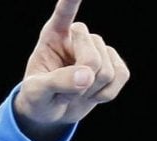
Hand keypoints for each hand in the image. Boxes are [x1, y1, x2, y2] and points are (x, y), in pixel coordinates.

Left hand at [14, 0, 129, 140]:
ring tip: (73, 92)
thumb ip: (56, 81)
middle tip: (61, 91)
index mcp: (52, 37)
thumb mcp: (36, 92)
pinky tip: (91, 94)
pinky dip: (105, 93)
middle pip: (92, 57)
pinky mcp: (114, 64)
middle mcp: (78, 38)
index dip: (72, 1)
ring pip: (107, 70)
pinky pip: (121, 76)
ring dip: (90, 90)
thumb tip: (86, 76)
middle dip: (80, 81)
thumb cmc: (37, 97)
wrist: (49, 113)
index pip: (64, 14)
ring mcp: (98, 50)